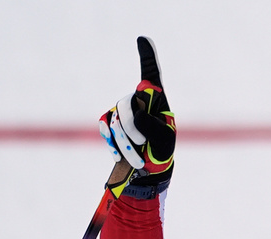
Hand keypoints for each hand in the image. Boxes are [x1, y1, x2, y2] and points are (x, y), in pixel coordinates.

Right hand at [99, 37, 175, 189]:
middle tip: (142, 145)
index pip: (150, 73)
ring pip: (115, 120)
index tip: (142, 38)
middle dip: (131, 127)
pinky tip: (120, 155)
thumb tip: (135, 114)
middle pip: (126, 104)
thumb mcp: (164, 139)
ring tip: (137, 157)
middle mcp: (137, 100)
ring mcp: (122, 110)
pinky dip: (112, 142)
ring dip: (124, 142)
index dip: (146, 55)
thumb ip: (153, 126)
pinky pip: (105, 127)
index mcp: (155, 98)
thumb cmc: (161, 149)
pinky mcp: (110, 122)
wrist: (148, 167)